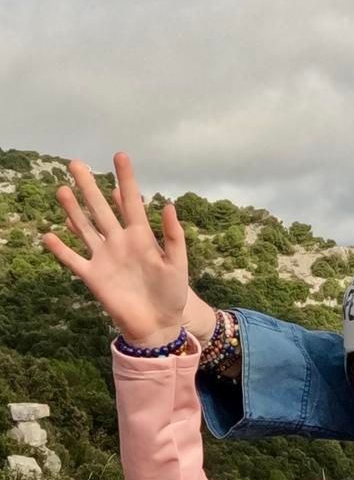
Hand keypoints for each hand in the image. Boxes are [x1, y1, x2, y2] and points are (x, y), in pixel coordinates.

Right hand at [42, 153, 189, 345]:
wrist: (158, 325)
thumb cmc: (172, 295)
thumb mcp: (178, 264)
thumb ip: (173, 237)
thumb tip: (170, 206)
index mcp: (141, 237)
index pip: (131, 201)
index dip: (126, 179)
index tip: (119, 155)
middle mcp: (119, 242)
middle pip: (100, 208)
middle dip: (89, 186)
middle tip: (75, 163)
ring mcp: (104, 258)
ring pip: (84, 228)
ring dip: (72, 210)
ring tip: (61, 189)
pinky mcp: (93, 276)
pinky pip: (73, 260)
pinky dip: (61, 249)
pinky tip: (48, 235)